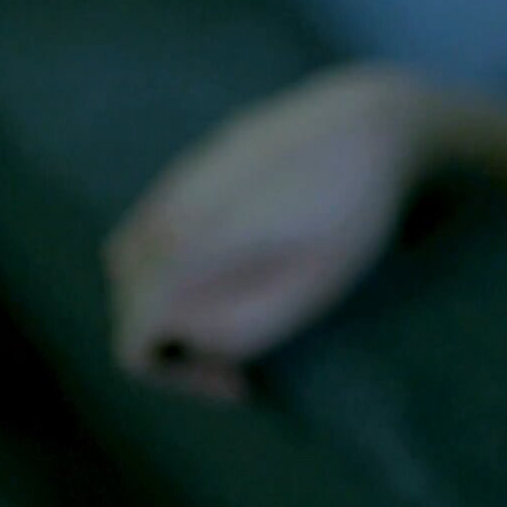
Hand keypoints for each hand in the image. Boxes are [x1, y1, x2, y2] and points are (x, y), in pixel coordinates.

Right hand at [103, 64, 437, 400]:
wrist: (376, 121)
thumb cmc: (352, 214)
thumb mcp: (309, 291)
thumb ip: (240, 329)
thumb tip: (189, 337)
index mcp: (180, 248)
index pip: (134, 341)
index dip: (180, 381)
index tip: (240, 385)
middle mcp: (163, 209)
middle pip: (130, 304)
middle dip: (174, 342)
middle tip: (240, 359)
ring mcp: (177, 179)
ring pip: (137, 261)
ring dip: (171, 298)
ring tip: (234, 313)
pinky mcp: (199, 161)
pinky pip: (162, 225)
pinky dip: (181, 260)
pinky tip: (242, 266)